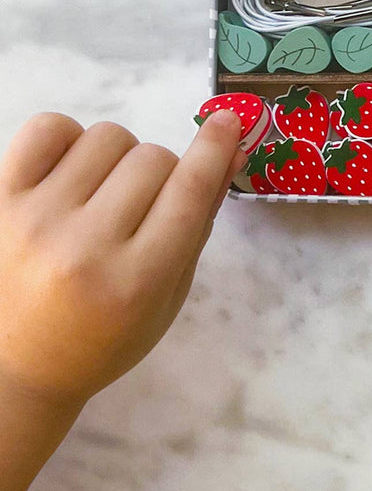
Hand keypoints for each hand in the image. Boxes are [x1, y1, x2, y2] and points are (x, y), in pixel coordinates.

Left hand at [0, 110, 242, 490]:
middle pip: (153, 157)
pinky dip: (69, 138)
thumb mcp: (169, 294)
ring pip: (108, 137)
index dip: (215, 147)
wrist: (15, 368)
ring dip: (119, 158)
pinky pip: (49, 127)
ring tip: (103, 194)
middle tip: (143, 207)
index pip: (189, 188)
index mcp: (136, 281)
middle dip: (162, 173)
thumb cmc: (106, 336)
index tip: (227, 122)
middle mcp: (85, 247)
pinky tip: (70, 171)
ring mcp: (35, 220)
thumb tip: (231, 149)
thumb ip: (201, 220)